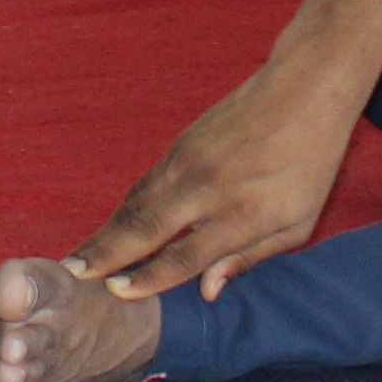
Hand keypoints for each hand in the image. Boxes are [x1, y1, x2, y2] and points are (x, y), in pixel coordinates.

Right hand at [63, 59, 367, 303]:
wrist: (305, 88)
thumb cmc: (311, 162)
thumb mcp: (298, 222)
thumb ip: (250, 257)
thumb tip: (206, 290)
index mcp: (242, 214)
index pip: (185, 255)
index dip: (149, 277)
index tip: (116, 293)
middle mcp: (207, 189)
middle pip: (146, 228)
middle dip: (105, 255)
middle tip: (70, 277)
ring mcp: (188, 162)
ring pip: (137, 204)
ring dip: (104, 233)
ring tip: (76, 261)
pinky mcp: (180, 145)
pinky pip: (145, 184)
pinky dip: (122, 209)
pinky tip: (108, 227)